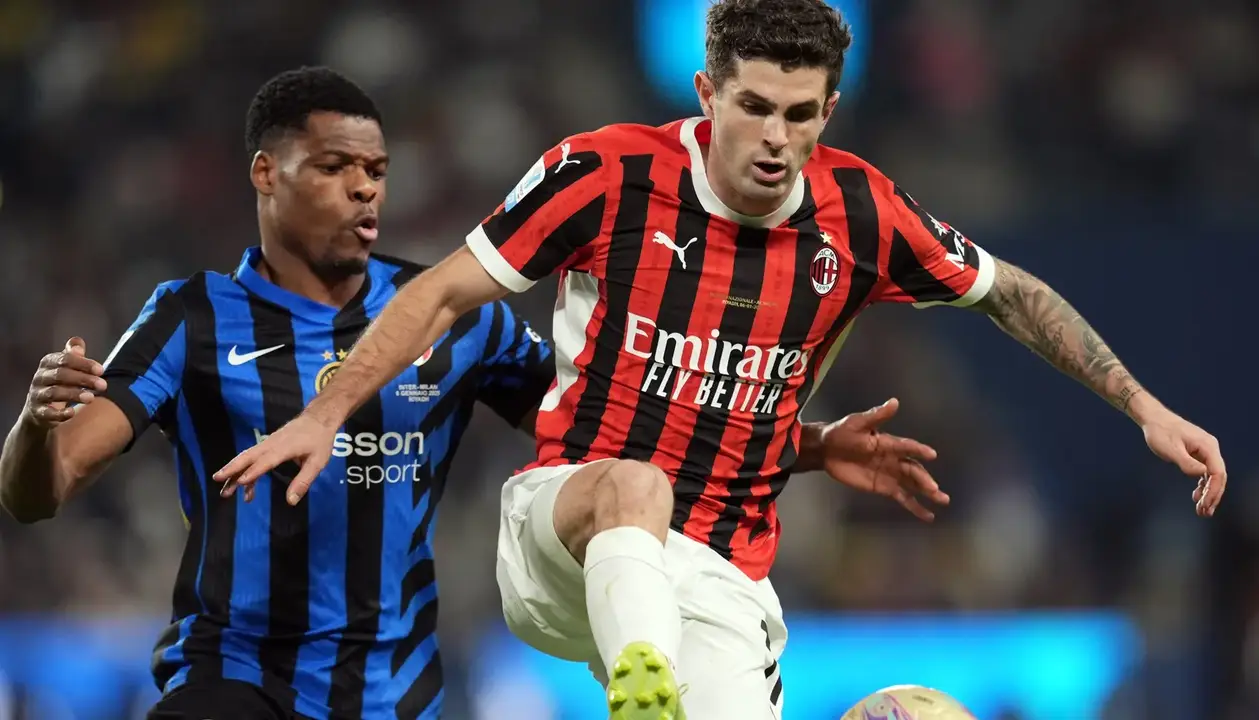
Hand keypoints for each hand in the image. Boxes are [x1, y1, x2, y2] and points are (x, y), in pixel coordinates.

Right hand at [24, 337, 107, 427]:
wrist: (39, 410)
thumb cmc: (60, 383)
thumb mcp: (66, 368)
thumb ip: (74, 356)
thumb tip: (78, 343)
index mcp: (48, 363)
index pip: (65, 359)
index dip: (84, 364)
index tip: (101, 370)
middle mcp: (40, 377)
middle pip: (61, 375)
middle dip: (84, 379)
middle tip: (103, 385)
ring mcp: (37, 395)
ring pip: (54, 392)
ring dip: (74, 394)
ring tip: (92, 398)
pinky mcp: (37, 412)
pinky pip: (46, 413)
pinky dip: (59, 413)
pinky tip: (72, 412)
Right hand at [214, 412, 337, 504]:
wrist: (318, 418)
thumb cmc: (319, 440)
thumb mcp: (317, 462)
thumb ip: (303, 481)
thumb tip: (291, 502)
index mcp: (285, 447)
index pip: (266, 460)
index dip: (254, 471)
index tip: (241, 482)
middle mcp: (271, 444)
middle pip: (248, 456)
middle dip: (232, 469)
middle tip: (218, 480)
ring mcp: (268, 443)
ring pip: (247, 457)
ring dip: (234, 472)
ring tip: (225, 490)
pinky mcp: (267, 444)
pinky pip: (252, 457)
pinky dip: (245, 470)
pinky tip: (245, 486)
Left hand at [816, 398, 946, 521]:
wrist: (826, 450)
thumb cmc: (842, 433)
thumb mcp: (857, 422)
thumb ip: (876, 416)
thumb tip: (894, 401)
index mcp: (888, 443)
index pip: (907, 447)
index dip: (918, 450)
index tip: (932, 454)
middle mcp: (894, 459)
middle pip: (913, 470)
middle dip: (925, 480)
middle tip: (935, 490)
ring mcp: (890, 475)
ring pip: (912, 485)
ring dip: (927, 493)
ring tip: (943, 500)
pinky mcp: (883, 487)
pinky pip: (902, 497)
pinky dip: (915, 506)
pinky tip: (927, 515)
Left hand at [1140, 408, 1225, 516]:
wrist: (1153, 419)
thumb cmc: (1160, 432)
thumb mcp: (1171, 449)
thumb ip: (1187, 462)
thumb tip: (1203, 474)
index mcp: (1208, 446)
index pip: (1217, 472)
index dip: (1214, 490)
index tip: (1205, 504)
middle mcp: (1210, 449)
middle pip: (1218, 476)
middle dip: (1212, 496)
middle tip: (1204, 512)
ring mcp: (1205, 452)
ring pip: (1212, 476)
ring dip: (1208, 493)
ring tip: (1201, 510)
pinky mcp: (1198, 454)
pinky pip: (1204, 473)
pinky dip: (1202, 485)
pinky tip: (1196, 496)